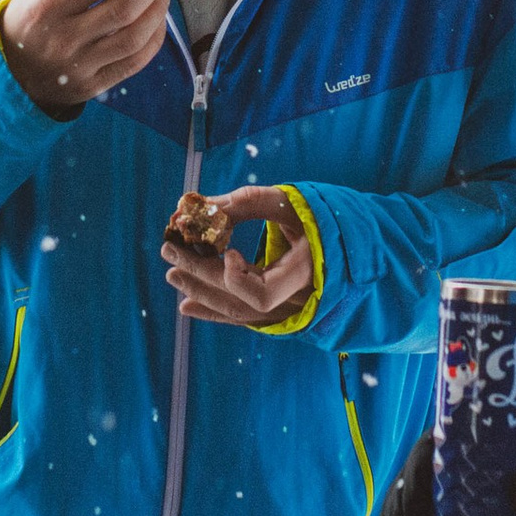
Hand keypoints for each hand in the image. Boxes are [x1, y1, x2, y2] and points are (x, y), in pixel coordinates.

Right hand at [0, 0, 171, 112]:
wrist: (9, 73)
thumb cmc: (27, 21)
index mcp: (47, 9)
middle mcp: (64, 40)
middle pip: (123, 10)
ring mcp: (80, 67)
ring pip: (134, 38)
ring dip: (157, 10)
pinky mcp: (93, 86)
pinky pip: (135, 63)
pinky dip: (154, 39)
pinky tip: (156, 21)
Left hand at [165, 187, 314, 328]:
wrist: (345, 238)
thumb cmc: (318, 214)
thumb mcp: (288, 202)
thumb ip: (247, 202)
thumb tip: (199, 206)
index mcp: (304, 273)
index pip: (261, 293)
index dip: (236, 277)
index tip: (226, 249)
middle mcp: (296, 299)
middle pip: (239, 300)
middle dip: (201, 275)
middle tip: (170, 251)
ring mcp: (287, 308)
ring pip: (238, 312)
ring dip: (202, 293)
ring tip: (173, 275)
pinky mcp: (277, 308)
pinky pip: (243, 314)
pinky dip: (214, 308)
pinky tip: (186, 304)